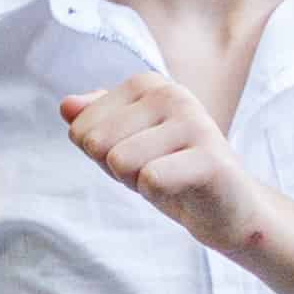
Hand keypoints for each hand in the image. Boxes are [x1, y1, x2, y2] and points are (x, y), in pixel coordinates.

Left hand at [59, 73, 265, 254]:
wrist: (227, 208)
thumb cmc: (171, 172)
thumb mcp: (123, 144)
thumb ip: (93, 121)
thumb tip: (66, 105)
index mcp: (147, 84)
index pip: (81, 127)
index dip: (101, 155)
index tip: (138, 157)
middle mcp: (172, 93)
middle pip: (97, 143)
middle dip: (118, 170)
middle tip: (155, 171)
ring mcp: (194, 122)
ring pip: (119, 161)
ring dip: (138, 182)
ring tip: (169, 179)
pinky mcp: (210, 158)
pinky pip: (149, 180)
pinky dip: (159, 195)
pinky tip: (183, 189)